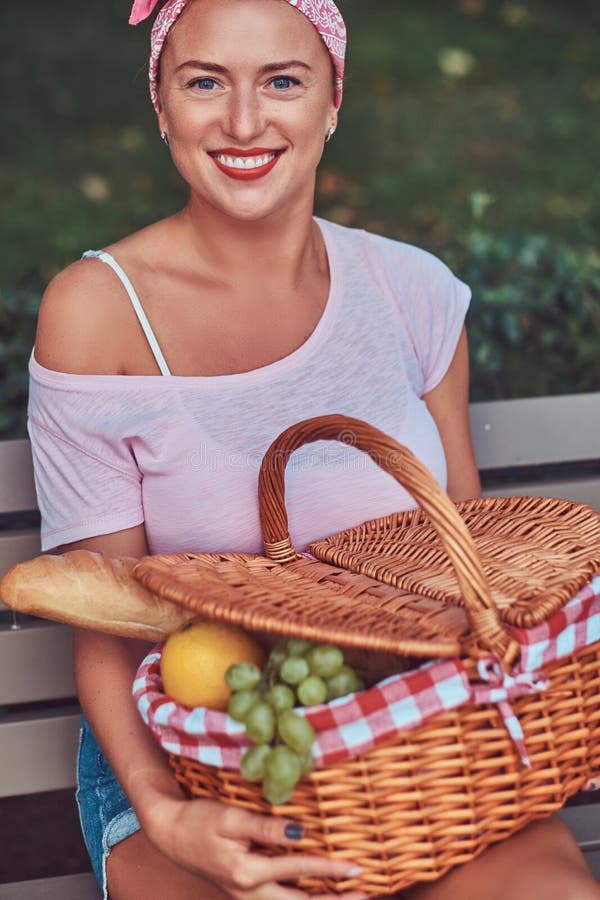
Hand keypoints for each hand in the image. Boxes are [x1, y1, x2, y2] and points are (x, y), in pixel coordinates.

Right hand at [146, 796, 367, 898]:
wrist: (170, 832)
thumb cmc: (199, 819)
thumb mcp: (231, 817)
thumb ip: (267, 827)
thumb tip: (303, 832)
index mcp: (248, 873)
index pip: (299, 871)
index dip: (331, 870)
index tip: (357, 868)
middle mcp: (250, 891)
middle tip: (364, 895)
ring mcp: (247, 895)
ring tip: (349, 897)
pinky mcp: (245, 890)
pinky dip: (300, 899)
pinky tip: (315, 893)